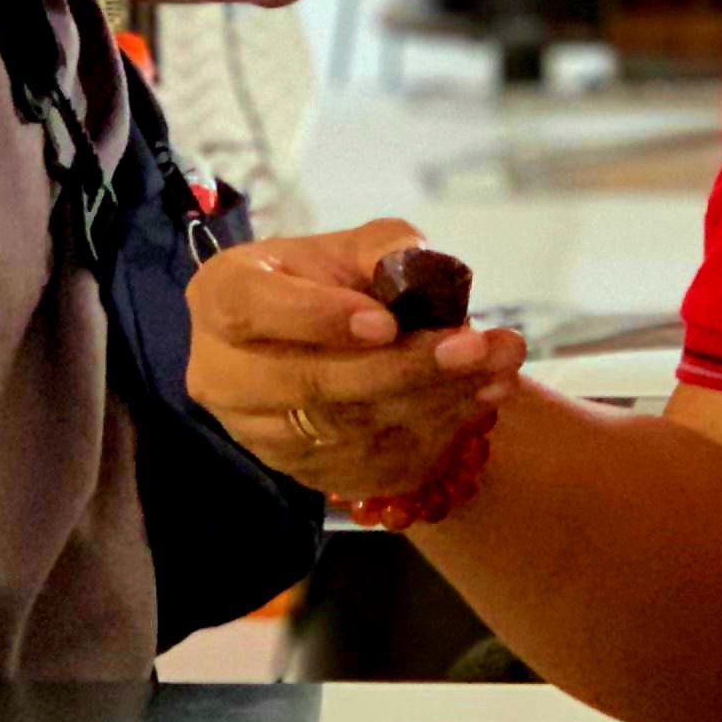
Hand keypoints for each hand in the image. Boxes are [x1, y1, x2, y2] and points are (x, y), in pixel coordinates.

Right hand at [182, 218, 526, 501]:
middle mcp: (224, 375)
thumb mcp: (352, 247)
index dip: (318, 319)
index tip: (385, 323)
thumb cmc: (330, 282)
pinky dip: (436, 430)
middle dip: (402, 367)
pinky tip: (482, 397)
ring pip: (349, 429)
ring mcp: (260, 435)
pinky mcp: (303, 474)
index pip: (253, 310)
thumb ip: (384, 248)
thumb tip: (417, 268)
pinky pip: (371, 462)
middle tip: (474, 346)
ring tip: (498, 365)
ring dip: (434, 398)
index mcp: (223, 297)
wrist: (329, 344)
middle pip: (310, 383)